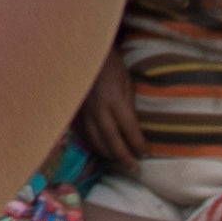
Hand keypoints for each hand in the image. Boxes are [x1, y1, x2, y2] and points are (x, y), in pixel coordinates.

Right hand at [72, 39, 145, 169]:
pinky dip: (93, 145)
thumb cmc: (111, 65)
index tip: (145, 154)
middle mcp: (99, 109)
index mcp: (115, 100)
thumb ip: (129, 106)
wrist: (84, 51)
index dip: (138, 145)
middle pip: (112, 141)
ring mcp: (84, 111)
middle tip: (134, 169)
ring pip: (96, 141)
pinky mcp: (76, 111)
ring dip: (108, 154)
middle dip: (124, 157)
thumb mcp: (127, 82)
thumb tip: (134, 129)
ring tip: (119, 162)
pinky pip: (84, 134)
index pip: (129, 130)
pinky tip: (100, 149)